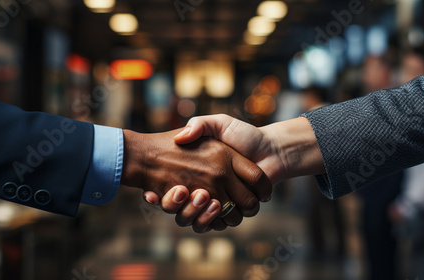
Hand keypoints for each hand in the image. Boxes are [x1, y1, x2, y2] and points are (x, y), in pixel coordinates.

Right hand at [146, 115, 323, 231]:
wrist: (272, 150)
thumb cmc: (245, 135)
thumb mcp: (218, 123)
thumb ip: (200, 125)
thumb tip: (180, 137)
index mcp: (199, 170)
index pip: (172, 188)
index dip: (163, 192)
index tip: (151, 191)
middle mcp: (207, 187)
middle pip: (184, 206)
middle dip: (179, 204)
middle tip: (180, 191)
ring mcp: (218, 200)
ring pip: (197, 217)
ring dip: (194, 212)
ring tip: (197, 196)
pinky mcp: (231, 210)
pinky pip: (215, 223)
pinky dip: (209, 220)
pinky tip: (211, 206)